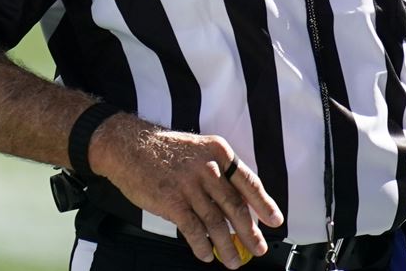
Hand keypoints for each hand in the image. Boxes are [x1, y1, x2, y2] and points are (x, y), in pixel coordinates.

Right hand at [90, 115, 283, 267]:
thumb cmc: (167, 151)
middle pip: (235, 206)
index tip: (275, 220)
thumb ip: (220, 173)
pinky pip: (193, 229)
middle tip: (258, 248)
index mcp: (220, 152)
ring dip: (227, 246)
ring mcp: (190, 184)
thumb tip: (239, 205)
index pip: (249, 182)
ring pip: (216, 222)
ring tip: (233, 261)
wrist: (130, 146)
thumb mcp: (200, 151)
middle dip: (250, 232)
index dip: (264, 204)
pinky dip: (202, 245)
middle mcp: (208, 168)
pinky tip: (206, 255)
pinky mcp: (171, 201)